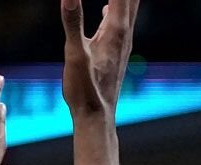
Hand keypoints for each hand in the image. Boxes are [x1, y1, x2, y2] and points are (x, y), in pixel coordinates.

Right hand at [62, 0, 138, 116]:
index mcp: (116, 28)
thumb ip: (72, 21)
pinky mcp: (115, 50)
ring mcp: (122, 41)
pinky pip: (120, 20)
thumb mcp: (74, 54)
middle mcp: (124, 32)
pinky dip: (117, 6)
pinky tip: (109, 8)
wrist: (96, 117)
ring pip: (128, 7)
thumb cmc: (85, 90)